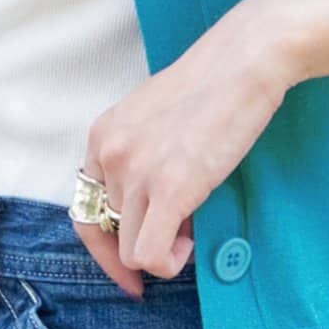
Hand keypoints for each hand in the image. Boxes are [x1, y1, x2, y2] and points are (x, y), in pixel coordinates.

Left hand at [74, 0, 300, 296]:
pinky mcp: (169, 188)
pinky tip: (188, 245)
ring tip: (191, 228)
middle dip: (142, 239)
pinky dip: (167, 263)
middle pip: (108, 233)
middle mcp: (109, 155)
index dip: (103, 247)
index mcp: (103, 136)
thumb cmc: (213, 84)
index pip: (84, 211)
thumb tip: (150, 208)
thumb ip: (142, 157)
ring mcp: (136, 173)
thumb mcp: (156, 118)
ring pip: (129, 250)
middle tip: (177, 240)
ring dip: (161, 250)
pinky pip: (150, 256)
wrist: (245, 61)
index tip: (127, 267)